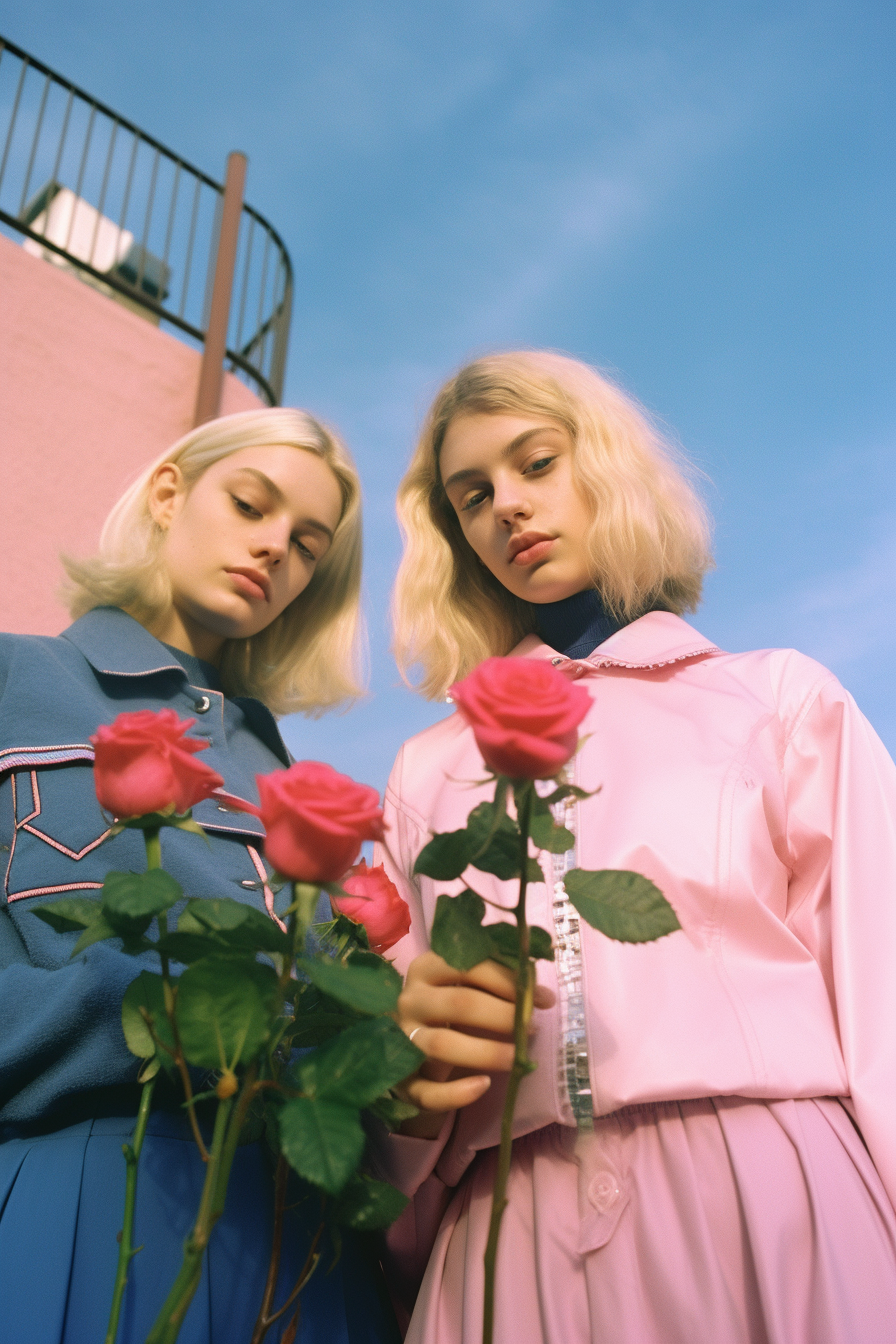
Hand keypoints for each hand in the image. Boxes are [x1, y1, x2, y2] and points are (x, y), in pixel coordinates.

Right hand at [395, 950, 554, 1137]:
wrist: (412, 1043)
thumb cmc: (450, 1007)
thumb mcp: (466, 985)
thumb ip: (497, 981)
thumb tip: (541, 994)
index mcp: (426, 969)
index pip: (467, 966)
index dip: (508, 981)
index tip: (542, 998)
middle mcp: (410, 1000)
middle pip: (459, 1003)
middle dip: (502, 1015)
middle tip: (532, 1028)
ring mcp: (403, 1039)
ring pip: (443, 1045)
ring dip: (486, 1052)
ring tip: (518, 1058)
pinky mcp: (402, 1079)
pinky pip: (426, 1091)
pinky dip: (456, 1093)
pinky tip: (483, 1086)